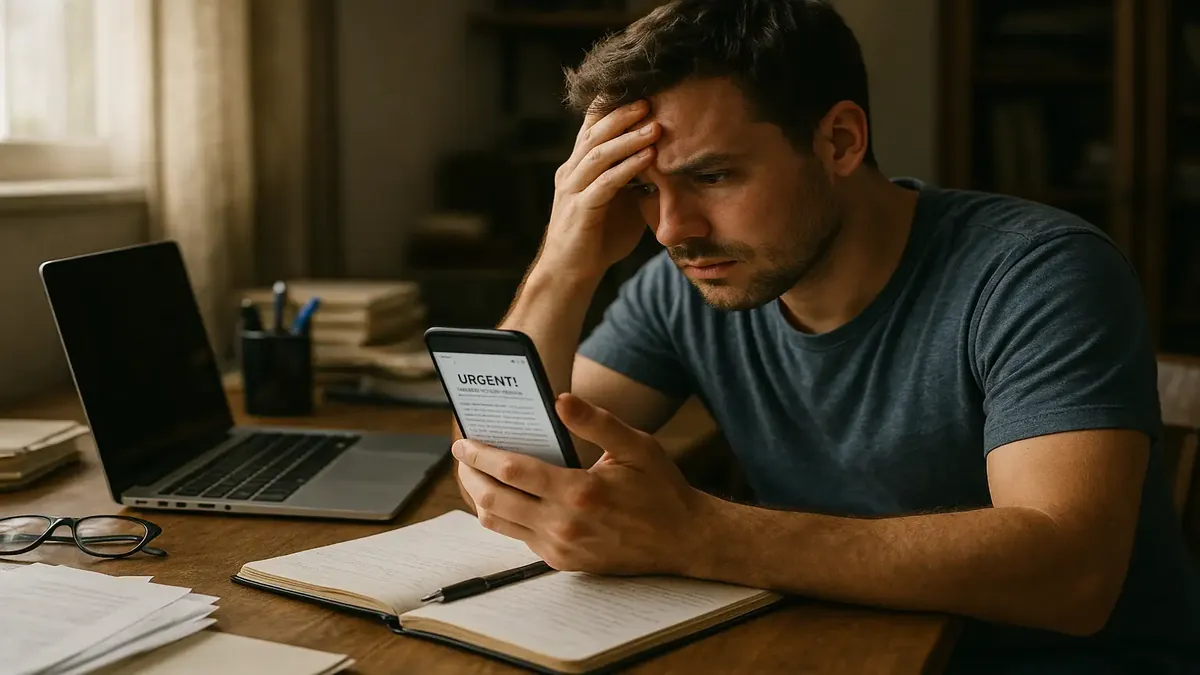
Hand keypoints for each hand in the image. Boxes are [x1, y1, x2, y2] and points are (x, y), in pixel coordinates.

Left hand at [453, 393, 709, 575]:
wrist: (683, 539)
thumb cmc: (661, 488)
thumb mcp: (636, 446)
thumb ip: (595, 421)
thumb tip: (560, 398)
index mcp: (580, 492)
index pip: (513, 471)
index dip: (482, 455)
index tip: (465, 442)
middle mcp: (564, 525)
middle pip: (494, 500)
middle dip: (470, 476)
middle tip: (463, 456)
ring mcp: (561, 548)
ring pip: (499, 524)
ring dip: (480, 498)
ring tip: (476, 475)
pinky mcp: (562, 561)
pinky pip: (518, 538)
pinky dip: (503, 516)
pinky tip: (505, 496)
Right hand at [538, 100, 660, 280]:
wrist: (571, 274)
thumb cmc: (598, 238)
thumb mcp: (619, 201)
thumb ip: (634, 179)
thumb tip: (667, 161)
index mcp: (578, 166)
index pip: (592, 126)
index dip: (612, 106)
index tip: (641, 90)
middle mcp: (571, 172)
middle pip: (594, 132)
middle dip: (622, 114)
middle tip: (650, 99)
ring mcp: (572, 190)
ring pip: (598, 154)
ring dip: (628, 138)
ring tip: (655, 126)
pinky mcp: (579, 211)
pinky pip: (604, 183)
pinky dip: (627, 168)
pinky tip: (648, 158)